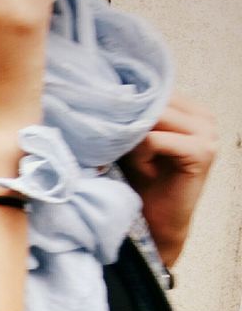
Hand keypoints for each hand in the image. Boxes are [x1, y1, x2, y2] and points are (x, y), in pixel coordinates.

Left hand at [121, 94, 216, 267]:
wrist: (155, 220)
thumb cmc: (140, 180)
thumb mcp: (132, 141)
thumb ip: (129, 117)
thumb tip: (103, 95)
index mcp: (188, 109)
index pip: (153, 89)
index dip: (127, 103)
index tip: (105, 117)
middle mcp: (202, 116)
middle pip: (153, 100)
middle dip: (127, 120)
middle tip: (114, 144)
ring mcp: (207, 132)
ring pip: (153, 117)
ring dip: (133, 138)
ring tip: (131, 159)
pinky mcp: (202, 151)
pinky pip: (155, 140)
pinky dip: (140, 153)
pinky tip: (142, 169)